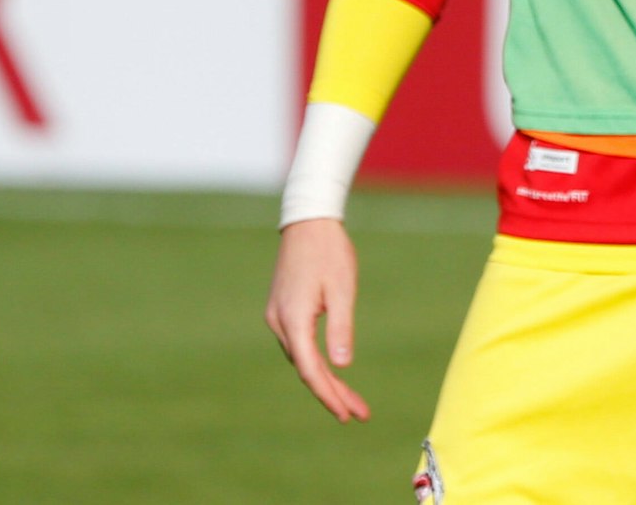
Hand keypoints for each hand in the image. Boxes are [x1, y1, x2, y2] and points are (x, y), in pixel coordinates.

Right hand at [265, 218, 369, 421]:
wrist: (308, 222)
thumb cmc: (330, 252)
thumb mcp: (343, 288)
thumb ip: (341, 327)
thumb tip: (342, 366)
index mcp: (293, 319)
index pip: (311, 370)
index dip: (329, 395)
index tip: (348, 414)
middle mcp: (279, 323)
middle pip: (306, 369)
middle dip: (332, 394)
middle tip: (358, 414)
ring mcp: (277, 318)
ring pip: (302, 360)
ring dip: (325, 380)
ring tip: (351, 400)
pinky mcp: (282, 311)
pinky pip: (299, 346)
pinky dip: (316, 362)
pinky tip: (332, 373)